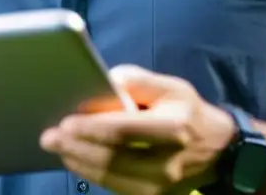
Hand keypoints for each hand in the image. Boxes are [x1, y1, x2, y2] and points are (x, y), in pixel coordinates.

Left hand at [39, 65, 235, 194]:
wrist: (217, 149)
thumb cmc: (187, 111)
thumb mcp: (171, 86)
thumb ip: (138, 81)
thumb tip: (106, 82)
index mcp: (174, 128)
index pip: (125, 131)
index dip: (92, 128)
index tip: (65, 122)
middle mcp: (168, 162)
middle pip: (113, 158)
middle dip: (76, 148)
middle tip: (48, 137)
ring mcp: (161, 186)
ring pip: (111, 177)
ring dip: (79, 162)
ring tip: (57, 147)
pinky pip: (116, 187)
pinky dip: (92, 173)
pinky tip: (76, 160)